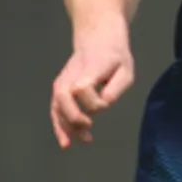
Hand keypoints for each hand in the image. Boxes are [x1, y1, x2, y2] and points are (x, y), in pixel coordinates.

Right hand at [50, 33, 133, 148]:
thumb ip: (116, 88)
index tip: (104, 104)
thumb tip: (105, 103)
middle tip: (89, 126)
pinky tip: (66, 141)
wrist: (98, 40)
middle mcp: (72, 74)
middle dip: (74, 116)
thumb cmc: (115, 57)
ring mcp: (63, 81)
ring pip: (57, 106)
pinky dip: (59, 126)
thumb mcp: (126, 69)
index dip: (92, 101)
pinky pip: (55, 109)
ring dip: (66, 127)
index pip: (82, 87)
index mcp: (90, 68)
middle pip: (63, 98)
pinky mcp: (59, 88)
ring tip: (79, 141)